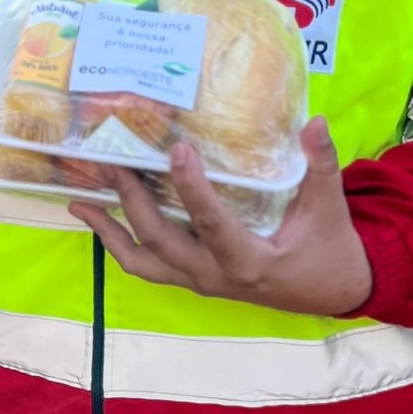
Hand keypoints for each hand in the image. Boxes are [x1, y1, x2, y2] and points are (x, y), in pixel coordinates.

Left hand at [68, 117, 372, 317]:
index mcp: (249, 259)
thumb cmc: (330, 248)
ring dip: (110, 230)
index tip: (176, 151)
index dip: (192, 188)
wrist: (331, 291)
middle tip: (114, 161)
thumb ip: (322, 165)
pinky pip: (145, 266)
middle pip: (161, 239)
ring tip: (81, 199)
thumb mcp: (329, 208)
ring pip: (142, 261)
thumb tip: (315, 122)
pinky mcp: (191, 278)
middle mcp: (215, 274)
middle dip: (133, 200)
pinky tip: (97, 217)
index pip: (212, 222)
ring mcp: (199, 280)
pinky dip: (117, 243)